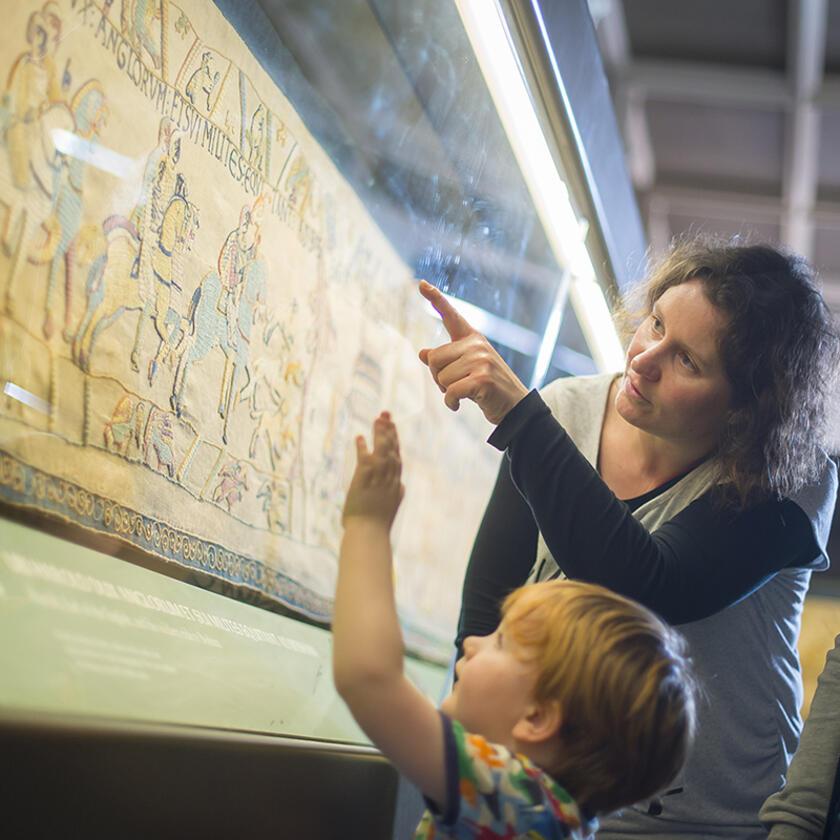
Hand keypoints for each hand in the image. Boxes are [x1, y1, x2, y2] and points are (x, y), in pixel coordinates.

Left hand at [342, 411, 404, 527]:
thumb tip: (402, 488)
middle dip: (390, 430)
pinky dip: (364, 446)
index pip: (397, 458)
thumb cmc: (377, 525)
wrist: (369, 534)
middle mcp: (391, 478)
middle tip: (386, 414)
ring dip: (381, 433)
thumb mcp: (391, 507)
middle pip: (393, 449)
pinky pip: (366, 456)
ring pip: (383, 449)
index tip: (393, 428)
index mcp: (397, 485)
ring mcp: (379, 477)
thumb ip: (397, 494)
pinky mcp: (365, 477)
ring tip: (378, 418)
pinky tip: (360, 437)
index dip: (395, 442)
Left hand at [418, 280, 528, 424]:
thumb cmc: (487, 388)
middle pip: (434, 359)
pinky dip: (451, 403)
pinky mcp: (483, 379)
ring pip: (441, 377)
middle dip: (438, 377)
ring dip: (446, 391)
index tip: (421, 284)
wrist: (515, 407)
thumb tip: (422, 353)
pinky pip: (450, 391)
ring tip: (465, 393)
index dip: (435, 299)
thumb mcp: (466, 370)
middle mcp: (477, 345)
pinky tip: (458, 405)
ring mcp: (481, 360)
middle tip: (456, 385)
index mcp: (472, 338)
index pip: (451, 315)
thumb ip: (446, 360)